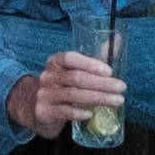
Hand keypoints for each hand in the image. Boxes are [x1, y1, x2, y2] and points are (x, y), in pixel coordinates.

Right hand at [9, 42, 127, 142]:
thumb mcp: (71, 71)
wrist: (33, 108)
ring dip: (98, 98)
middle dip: (102, 83)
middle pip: (76, 78)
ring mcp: (44, 94)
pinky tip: (91, 114)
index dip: (89, 63)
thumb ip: (93, 59)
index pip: (70, 58)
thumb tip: (116, 41)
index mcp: (55, 62)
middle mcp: (48, 76)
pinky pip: (64, 112)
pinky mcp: (44, 112)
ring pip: (73, 95)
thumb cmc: (60, 86)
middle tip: (121, 87)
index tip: (109, 71)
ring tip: (116, 101)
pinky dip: (79, 112)